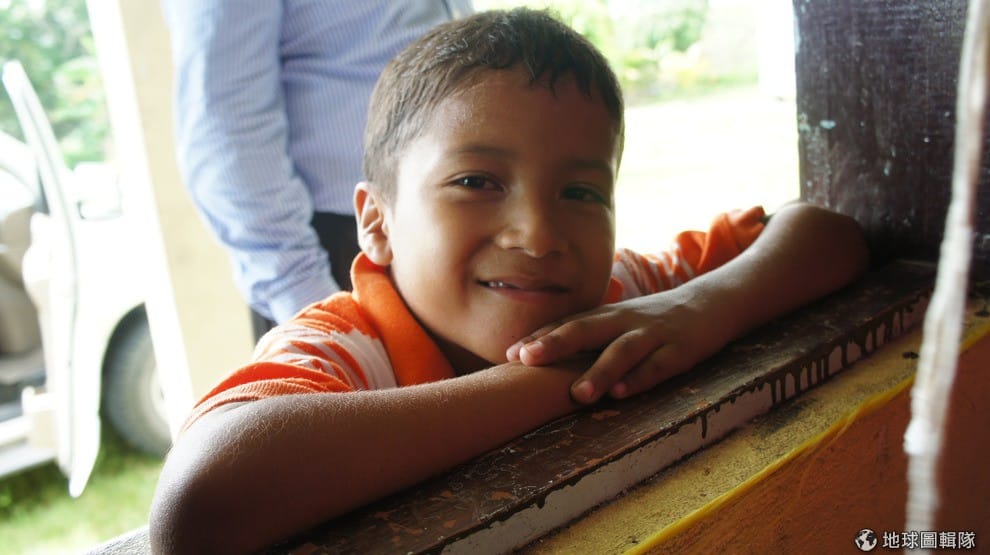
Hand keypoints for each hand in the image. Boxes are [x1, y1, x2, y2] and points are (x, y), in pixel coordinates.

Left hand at [506, 291, 724, 403]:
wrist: (713, 302)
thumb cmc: (654, 320)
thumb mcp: (619, 322)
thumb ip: (588, 337)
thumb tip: (544, 357)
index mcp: (606, 316)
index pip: (567, 324)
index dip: (538, 338)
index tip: (507, 355)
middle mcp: (624, 322)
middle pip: (586, 329)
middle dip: (554, 344)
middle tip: (525, 359)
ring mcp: (653, 335)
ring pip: (622, 351)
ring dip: (598, 372)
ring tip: (576, 394)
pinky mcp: (679, 350)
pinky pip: (658, 367)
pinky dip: (639, 379)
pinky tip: (622, 393)